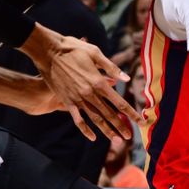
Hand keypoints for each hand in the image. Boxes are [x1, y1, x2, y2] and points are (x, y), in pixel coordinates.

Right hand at [28, 30, 142, 140]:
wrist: (48, 52)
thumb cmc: (74, 49)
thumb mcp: (95, 53)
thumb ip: (111, 68)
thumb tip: (126, 79)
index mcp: (99, 82)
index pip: (119, 102)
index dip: (131, 113)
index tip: (140, 121)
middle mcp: (90, 93)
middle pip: (109, 114)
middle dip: (120, 126)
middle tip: (129, 137)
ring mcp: (77, 99)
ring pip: (95, 119)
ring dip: (106, 130)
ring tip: (116, 140)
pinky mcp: (67, 101)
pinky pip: (78, 119)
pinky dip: (85, 130)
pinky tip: (92, 137)